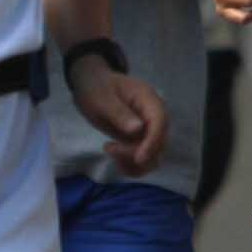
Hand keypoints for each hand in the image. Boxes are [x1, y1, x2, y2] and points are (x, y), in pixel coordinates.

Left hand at [70, 57, 168, 173]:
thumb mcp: (102, 98)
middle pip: (159, 142)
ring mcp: (149, 129)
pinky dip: (132, 166)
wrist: (92, 85)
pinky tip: (116, 160)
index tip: (138, 159)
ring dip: (134, 163)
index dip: (152, 142)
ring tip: (110, 151)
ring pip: (154, 155)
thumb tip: (138, 129)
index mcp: (148, 99)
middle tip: (109, 148)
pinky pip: (144, 159)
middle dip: (136, 153)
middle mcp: (154, 115)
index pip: (159, 122)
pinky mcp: (141, 140)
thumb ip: (119, 113)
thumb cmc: (96, 88)